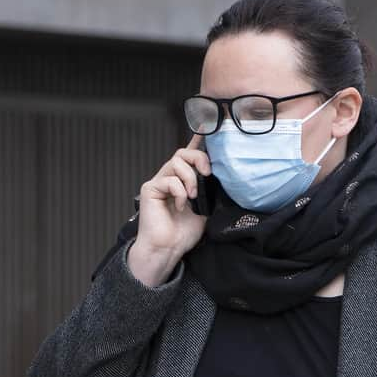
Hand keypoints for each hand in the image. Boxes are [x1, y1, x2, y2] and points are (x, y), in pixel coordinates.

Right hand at [128, 134, 209, 286]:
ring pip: (176, 162)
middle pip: (183, 153)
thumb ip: (210, 192)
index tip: (208, 127)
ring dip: (190, 178)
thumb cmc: (184, 232)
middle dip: (199, 158)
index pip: (191, 155)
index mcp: (184, 180)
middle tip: (207, 173)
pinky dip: (179, 192)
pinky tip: (181, 206)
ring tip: (193, 196)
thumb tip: (225, 179)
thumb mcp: (206, 208)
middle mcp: (171, 177)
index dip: (198, 140)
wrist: (168, 249)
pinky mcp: (151, 189)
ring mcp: (159, 182)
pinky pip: (169, 179)